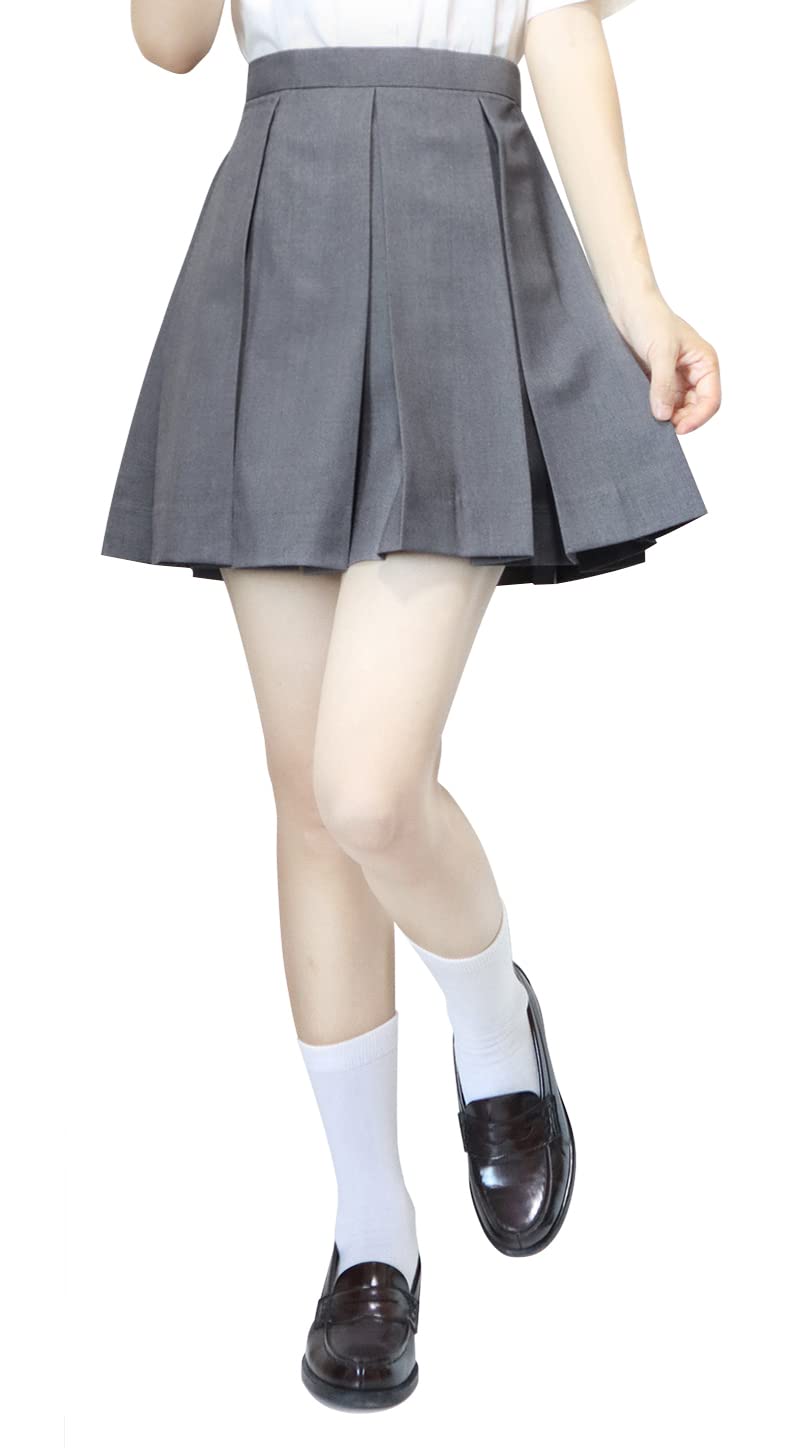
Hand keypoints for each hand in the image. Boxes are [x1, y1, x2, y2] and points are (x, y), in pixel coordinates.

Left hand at [610, 294, 721, 435]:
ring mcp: (675, 378)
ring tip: (649, 418)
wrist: (626, 305)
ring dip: (666, 416)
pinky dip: (654, 410)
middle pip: (695, 409)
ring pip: (677, 409)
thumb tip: (665, 415)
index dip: (697, 418)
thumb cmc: (650, 318)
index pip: (711, 400)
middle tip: (660, 426)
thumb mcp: (661, 350)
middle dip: (681, 419)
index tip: (678, 429)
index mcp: (705, 363)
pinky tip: (643, 412)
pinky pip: (660, 403)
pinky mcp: (656, 381)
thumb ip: (664, 384)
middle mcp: (693, 373)